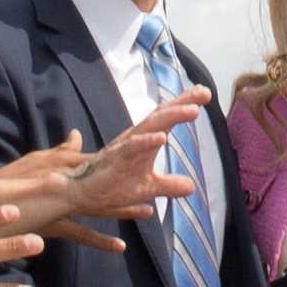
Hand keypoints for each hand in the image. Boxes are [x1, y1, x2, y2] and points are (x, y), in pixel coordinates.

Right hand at [45, 95, 207, 231]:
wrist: (80, 195)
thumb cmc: (111, 186)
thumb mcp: (147, 188)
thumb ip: (168, 185)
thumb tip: (191, 186)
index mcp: (143, 141)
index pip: (167, 119)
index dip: (184, 104)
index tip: (205, 92)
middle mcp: (135, 138)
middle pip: (162, 116)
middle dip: (183, 102)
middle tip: (204, 92)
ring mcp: (124, 148)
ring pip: (150, 127)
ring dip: (171, 118)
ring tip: (193, 110)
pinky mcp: (114, 160)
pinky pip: (131, 149)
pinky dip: (146, 142)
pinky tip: (161, 138)